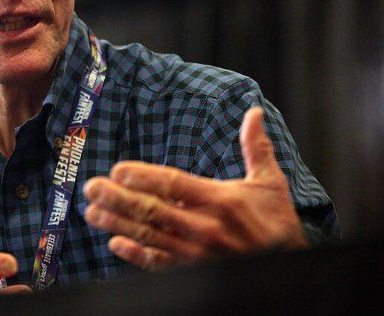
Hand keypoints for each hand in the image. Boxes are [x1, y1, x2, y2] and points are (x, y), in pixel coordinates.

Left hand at [83, 107, 306, 269]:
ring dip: (117, 223)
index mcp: (221, 200)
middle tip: (91, 188)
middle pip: (153, 210)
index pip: (175, 185)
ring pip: (150, 236)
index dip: (145, 178)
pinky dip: (136, 255)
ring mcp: (198, 253)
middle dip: (118, 198)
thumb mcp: (270, 182)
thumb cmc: (276, 220)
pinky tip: (114, 243)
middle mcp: (205, 227)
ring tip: (91, 212)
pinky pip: (160, 264)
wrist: (292, 264)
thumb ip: (255, 147)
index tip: (118, 170)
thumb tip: (253, 112)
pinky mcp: (194, 271)